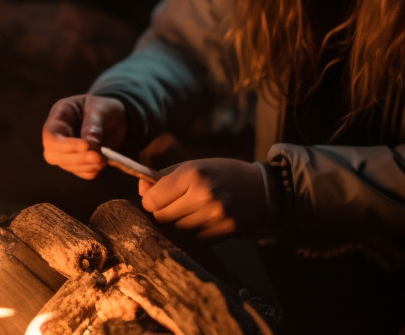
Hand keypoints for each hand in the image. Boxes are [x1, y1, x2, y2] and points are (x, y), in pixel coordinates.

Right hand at [41, 94, 127, 178]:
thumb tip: (90, 145)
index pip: (51, 135)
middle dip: (75, 158)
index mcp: (59, 116)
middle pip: (52, 154)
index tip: (86, 146)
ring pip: (65, 165)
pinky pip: (78, 171)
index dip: (64, 145)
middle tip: (97, 156)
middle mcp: (58, 135)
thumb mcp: (100, 108)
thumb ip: (93, 124)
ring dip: (85, 165)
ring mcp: (66, 149)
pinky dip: (89, 171)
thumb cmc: (104, 107)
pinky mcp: (77, 160)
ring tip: (103, 159)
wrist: (115, 117)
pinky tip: (101, 164)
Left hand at [138, 158, 266, 239]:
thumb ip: (164, 177)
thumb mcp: (193, 165)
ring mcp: (215, 216)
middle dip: (162, 212)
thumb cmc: (223, 173)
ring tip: (191, 210)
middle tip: (172, 205)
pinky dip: (195, 231)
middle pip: (162, 217)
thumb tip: (141, 190)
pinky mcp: (225, 231)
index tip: (154, 198)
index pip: (152, 200)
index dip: (149, 200)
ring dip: (179, 222)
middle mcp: (204, 195)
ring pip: (177, 230)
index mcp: (193, 174)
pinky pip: (195, 238)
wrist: (263, 189)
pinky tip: (205, 219)